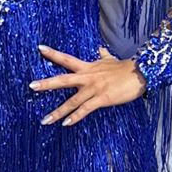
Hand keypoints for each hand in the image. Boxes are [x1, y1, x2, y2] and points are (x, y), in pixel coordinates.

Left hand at [30, 44, 145, 125]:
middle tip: (31, 86)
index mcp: (88, 67)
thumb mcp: (111, 60)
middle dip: (46, 84)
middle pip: (63, 80)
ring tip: (44, 120)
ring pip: (71, 101)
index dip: (53, 53)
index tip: (40, 48)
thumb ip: (103, 55)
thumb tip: (101, 48)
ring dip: (57, 112)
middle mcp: (87, 77)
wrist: (140, 73)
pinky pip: (85, 110)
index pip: (67, 59)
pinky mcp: (102, 99)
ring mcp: (94, 89)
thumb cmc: (125, 68)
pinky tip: (65, 124)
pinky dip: (75, 117)